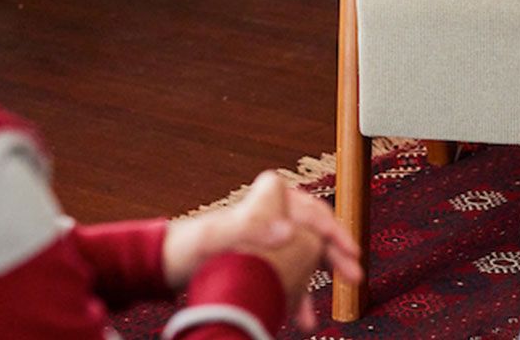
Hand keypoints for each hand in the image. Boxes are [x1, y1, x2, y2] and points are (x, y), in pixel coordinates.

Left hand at [162, 171, 361, 328]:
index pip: (312, 210)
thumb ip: (249, 228)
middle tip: (354, 276)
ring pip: (304, 255)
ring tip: (336, 302)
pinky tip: (303, 318)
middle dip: (335, 254)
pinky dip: (298, 295)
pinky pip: (288, 275)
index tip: (350, 252)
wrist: (164, 268)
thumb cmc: (186, 248)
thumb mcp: (217, 237)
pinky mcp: (259, 261)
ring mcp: (267, 239)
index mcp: (265, 201)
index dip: (334, 231)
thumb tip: (288, 230)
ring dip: (320, 278)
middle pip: (313, 232)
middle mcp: (270, 216)